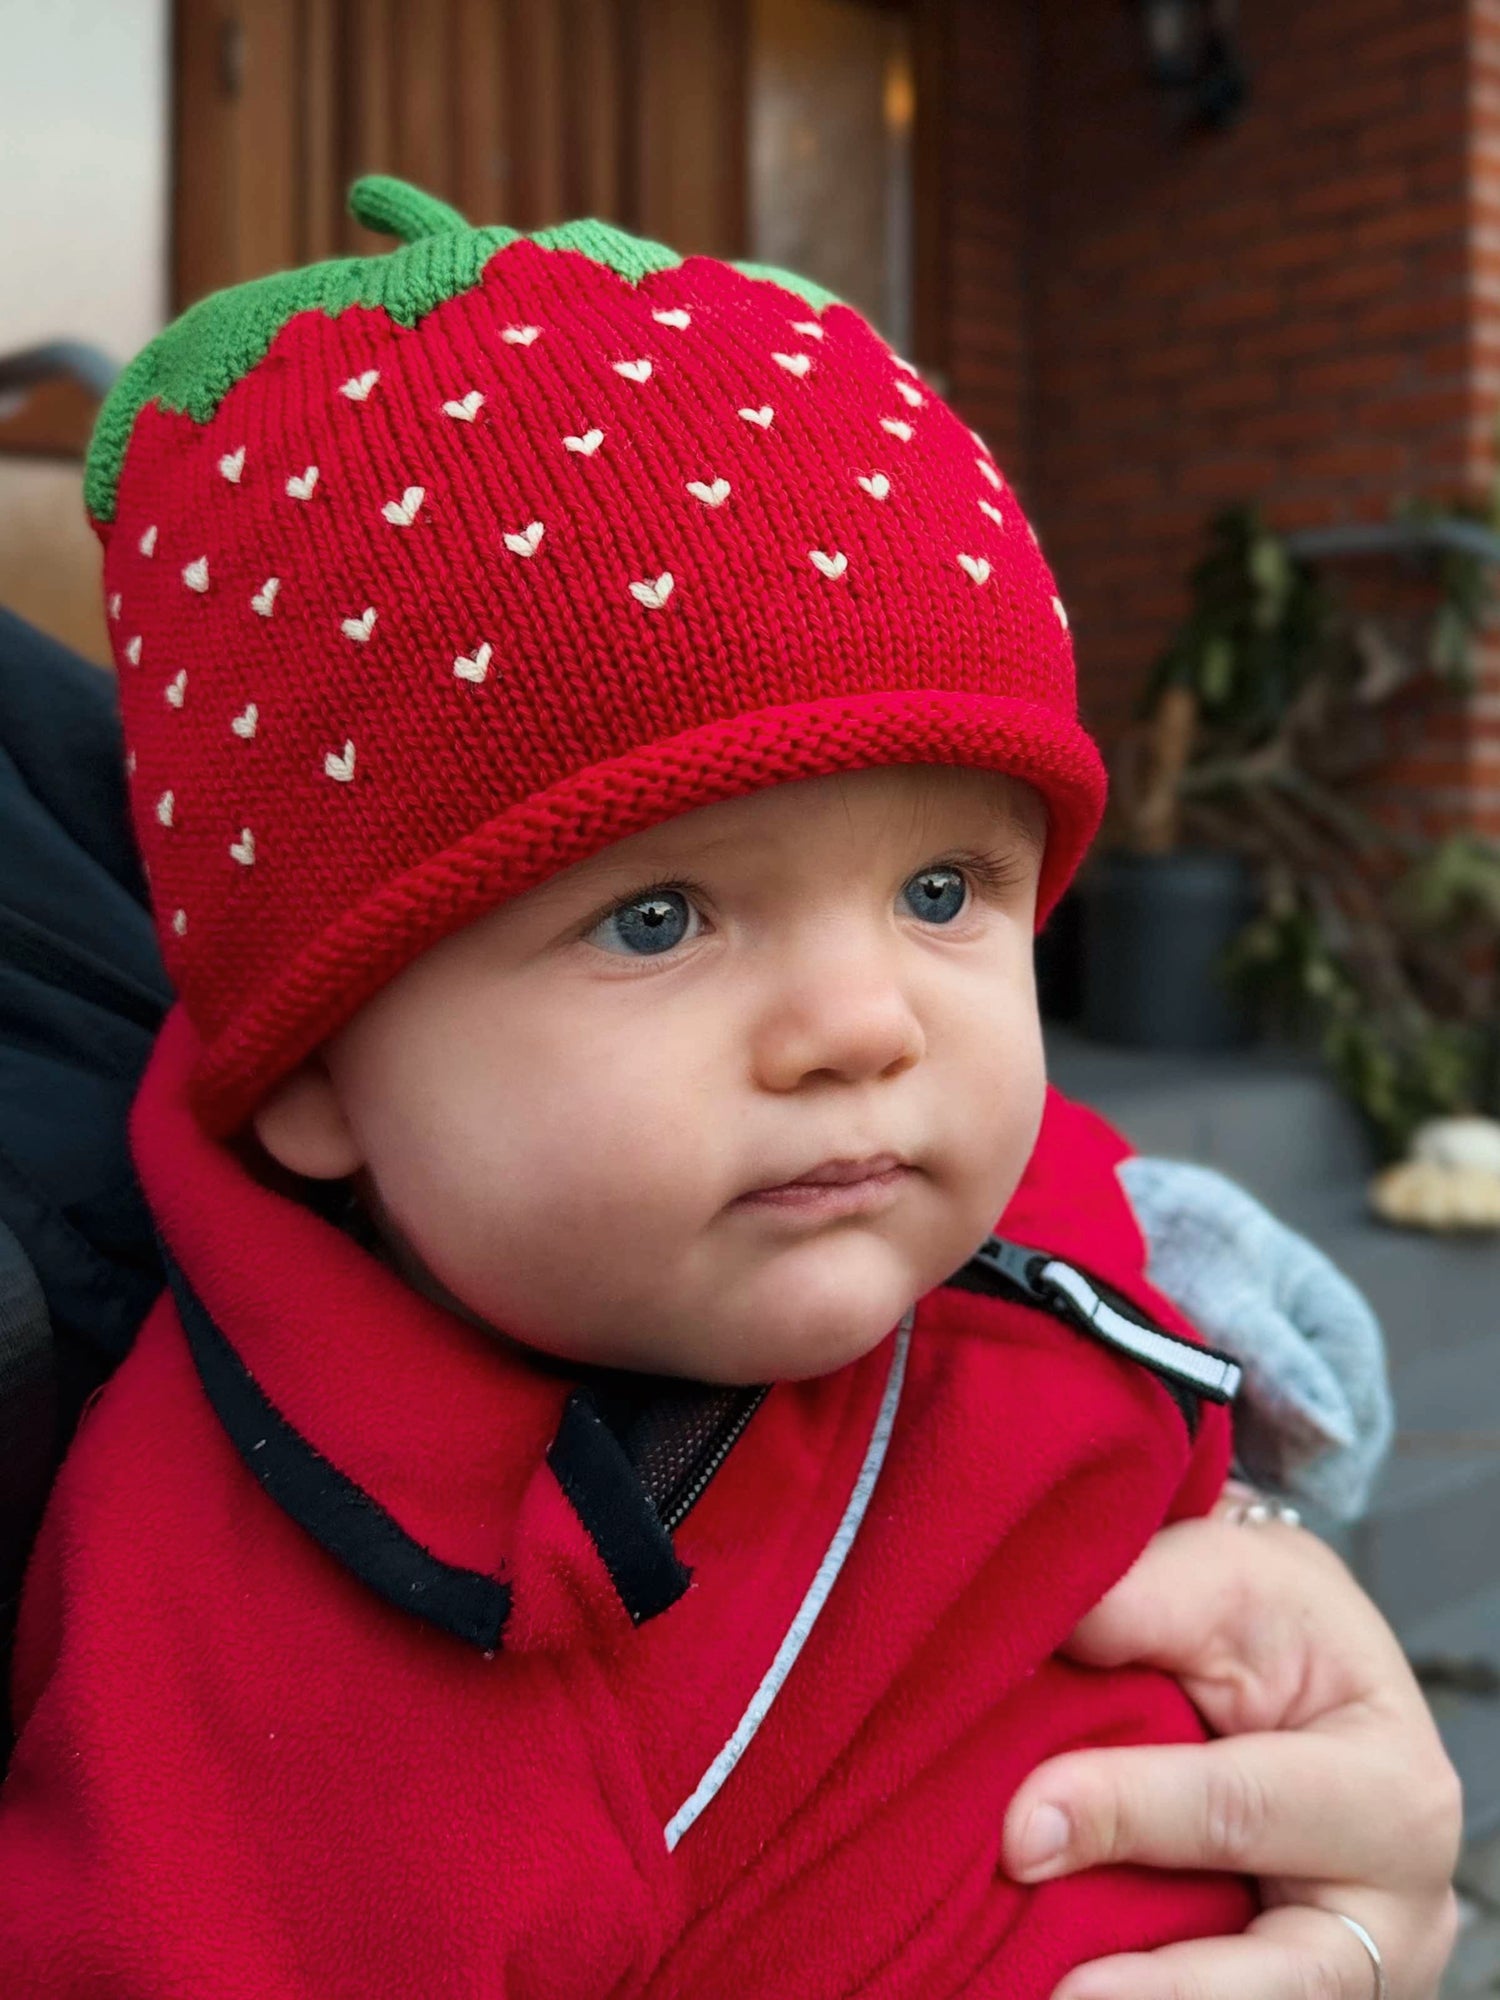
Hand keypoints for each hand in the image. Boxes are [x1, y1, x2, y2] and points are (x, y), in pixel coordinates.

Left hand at [1001, 1493, 1462, 1999]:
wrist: (1297, 1667)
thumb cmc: (1268, 1618)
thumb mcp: (1226, 1578)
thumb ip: (1147, 1600)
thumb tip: (1051, 1630)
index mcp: (1393, 1784)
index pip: (1240, 1809)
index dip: (1124, 1815)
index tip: (1020, 1832)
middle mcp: (1400, 1907)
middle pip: (1274, 1970)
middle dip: (1155, 1983)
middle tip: (1048, 1991)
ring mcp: (1355, 1972)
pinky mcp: (1297, 1996)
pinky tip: (1071, 1992)